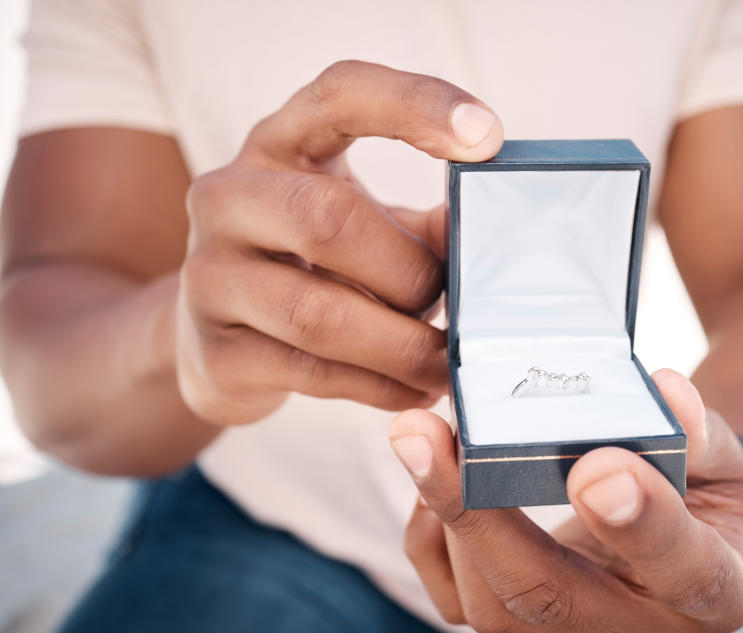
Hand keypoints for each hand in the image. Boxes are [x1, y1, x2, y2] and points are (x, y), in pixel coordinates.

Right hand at [176, 60, 503, 424]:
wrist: (210, 339)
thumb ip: (423, 226)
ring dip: (401, 344)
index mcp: (278, 146)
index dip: (414, 105)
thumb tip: (495, 239)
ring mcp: (209, 276)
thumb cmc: (308, 267)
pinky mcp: (214, 352)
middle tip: (447, 302)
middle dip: (409, 271)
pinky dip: (380, 386)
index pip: (341, 94)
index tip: (488, 136)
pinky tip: (413, 391)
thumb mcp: (360, 226)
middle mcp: (228, 197)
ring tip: (444, 363)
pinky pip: (311, 372)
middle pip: (328, 218)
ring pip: (318, 312)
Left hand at [388, 369, 742, 632]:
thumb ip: (698, 432)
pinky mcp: (523, 627)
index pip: (685, 569)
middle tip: (426, 436)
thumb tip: (664, 389)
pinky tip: (437, 480)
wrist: (687, 536)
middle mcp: (638, 630)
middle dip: (480, 515)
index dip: (640, 523)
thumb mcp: (726, 459)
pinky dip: (430, 538)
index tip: (595, 467)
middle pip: (550, 595)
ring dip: (446, 517)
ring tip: (424, 435)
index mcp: (714, 589)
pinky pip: (455, 600)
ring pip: (490, 605)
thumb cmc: (706, 494)